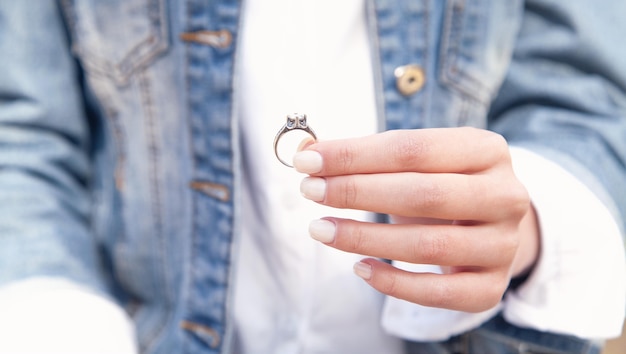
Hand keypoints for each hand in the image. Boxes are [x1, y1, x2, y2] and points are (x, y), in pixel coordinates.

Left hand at [294, 127, 539, 312]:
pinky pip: (439, 293)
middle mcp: (505, 195)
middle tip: (310, 191)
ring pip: (429, 246)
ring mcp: (503, 244)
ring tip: (320, 229)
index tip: (307, 159)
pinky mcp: (491, 286)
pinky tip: (359, 267)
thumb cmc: (442, 184)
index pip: (413, 148)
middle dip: (357, 192)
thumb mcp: (416, 160)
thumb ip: (366, 155)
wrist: (491, 224)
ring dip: (364, 238)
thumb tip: (307, 151)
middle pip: (424, 194)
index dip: (356, 154)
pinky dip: (394, 283)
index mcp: (486, 149)